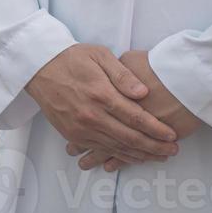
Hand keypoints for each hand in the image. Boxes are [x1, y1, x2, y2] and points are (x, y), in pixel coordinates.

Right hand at [26, 44, 179, 164]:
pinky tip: (133, 157)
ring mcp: (81, 128)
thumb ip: (123, 74)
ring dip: (140, 154)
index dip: (156, 128)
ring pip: (117, 147)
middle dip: (154, 146)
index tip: (171, 134)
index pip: (135, 116)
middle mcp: (91, 115)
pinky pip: (100, 149)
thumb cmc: (72, 58)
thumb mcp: (99, 55)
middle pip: (129, 137)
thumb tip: (144, 92)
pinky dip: (119, 156)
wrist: (39, 68)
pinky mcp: (73, 134)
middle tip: (172, 150)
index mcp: (101, 93)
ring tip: (159, 157)